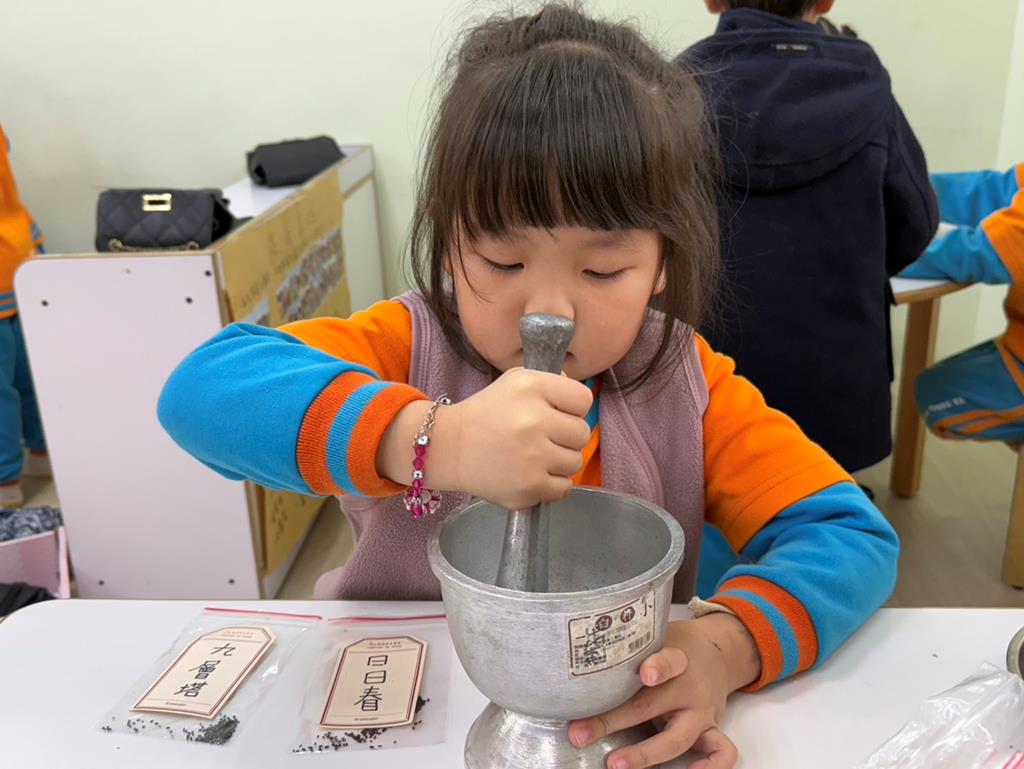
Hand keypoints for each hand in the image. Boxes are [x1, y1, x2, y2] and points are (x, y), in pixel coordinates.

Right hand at [378, 368, 592, 509]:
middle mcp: (533, 421)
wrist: (449, 448)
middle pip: (582, 433)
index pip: (583, 400)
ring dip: (560, 461)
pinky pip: (563, 488)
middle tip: (544, 438)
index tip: (556, 413)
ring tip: (535, 456)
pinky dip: (551, 484)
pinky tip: (531, 473)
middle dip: (567, 436)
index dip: (572, 408)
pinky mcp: (528, 488)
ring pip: (575, 463)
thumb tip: (580, 400)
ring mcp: (532, 458)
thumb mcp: (515, 381)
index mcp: (532, 388)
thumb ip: (551, 383)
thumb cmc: (486, 413)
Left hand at [568, 613, 760, 768]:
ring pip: (679, 738)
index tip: (643, 674)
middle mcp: (689, 687)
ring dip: (646, 754)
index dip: (659, 667)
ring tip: (616, 763)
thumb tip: (574, 664)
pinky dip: (710, 768)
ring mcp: (702, 712)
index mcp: (677, 658)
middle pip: (652, 705)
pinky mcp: (712, 729)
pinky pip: (722, 753)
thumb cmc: (676, 648)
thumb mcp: (657, 638)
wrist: (719, 652)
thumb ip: (628, 650)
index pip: (670, 660)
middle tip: (580, 732)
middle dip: (612, 720)